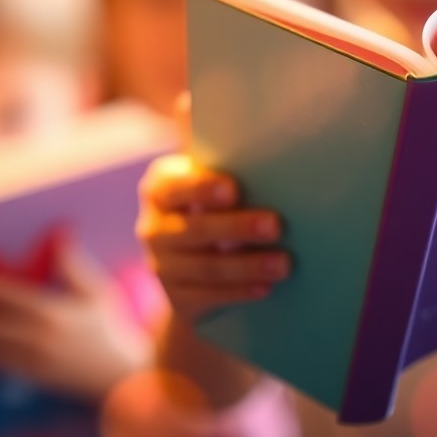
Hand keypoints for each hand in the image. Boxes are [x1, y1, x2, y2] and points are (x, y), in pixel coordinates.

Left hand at [0, 237, 149, 399]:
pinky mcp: (38, 376)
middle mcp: (44, 337)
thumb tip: (62, 236)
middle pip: (2, 325)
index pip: (17, 298)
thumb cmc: (110, 329)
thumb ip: (76, 267)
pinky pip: (6, 366)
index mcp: (57, 313)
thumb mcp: (98, 293)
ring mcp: (40, 360)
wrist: (122, 375)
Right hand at [136, 154, 288, 324]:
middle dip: (236, 228)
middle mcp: (153, 227)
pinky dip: (239, 291)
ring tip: (283, 263)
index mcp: (159, 189)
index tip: (233, 189)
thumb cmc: (213, 208)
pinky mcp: (176, 298)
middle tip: (275, 225)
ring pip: (205, 267)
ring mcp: (161, 265)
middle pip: (194, 228)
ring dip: (247, 265)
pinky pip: (208, 297)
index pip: (173, 186)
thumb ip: (225, 162)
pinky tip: (265, 287)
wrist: (190, 266)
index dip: (201, 188)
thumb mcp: (211, 184)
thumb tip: (252, 138)